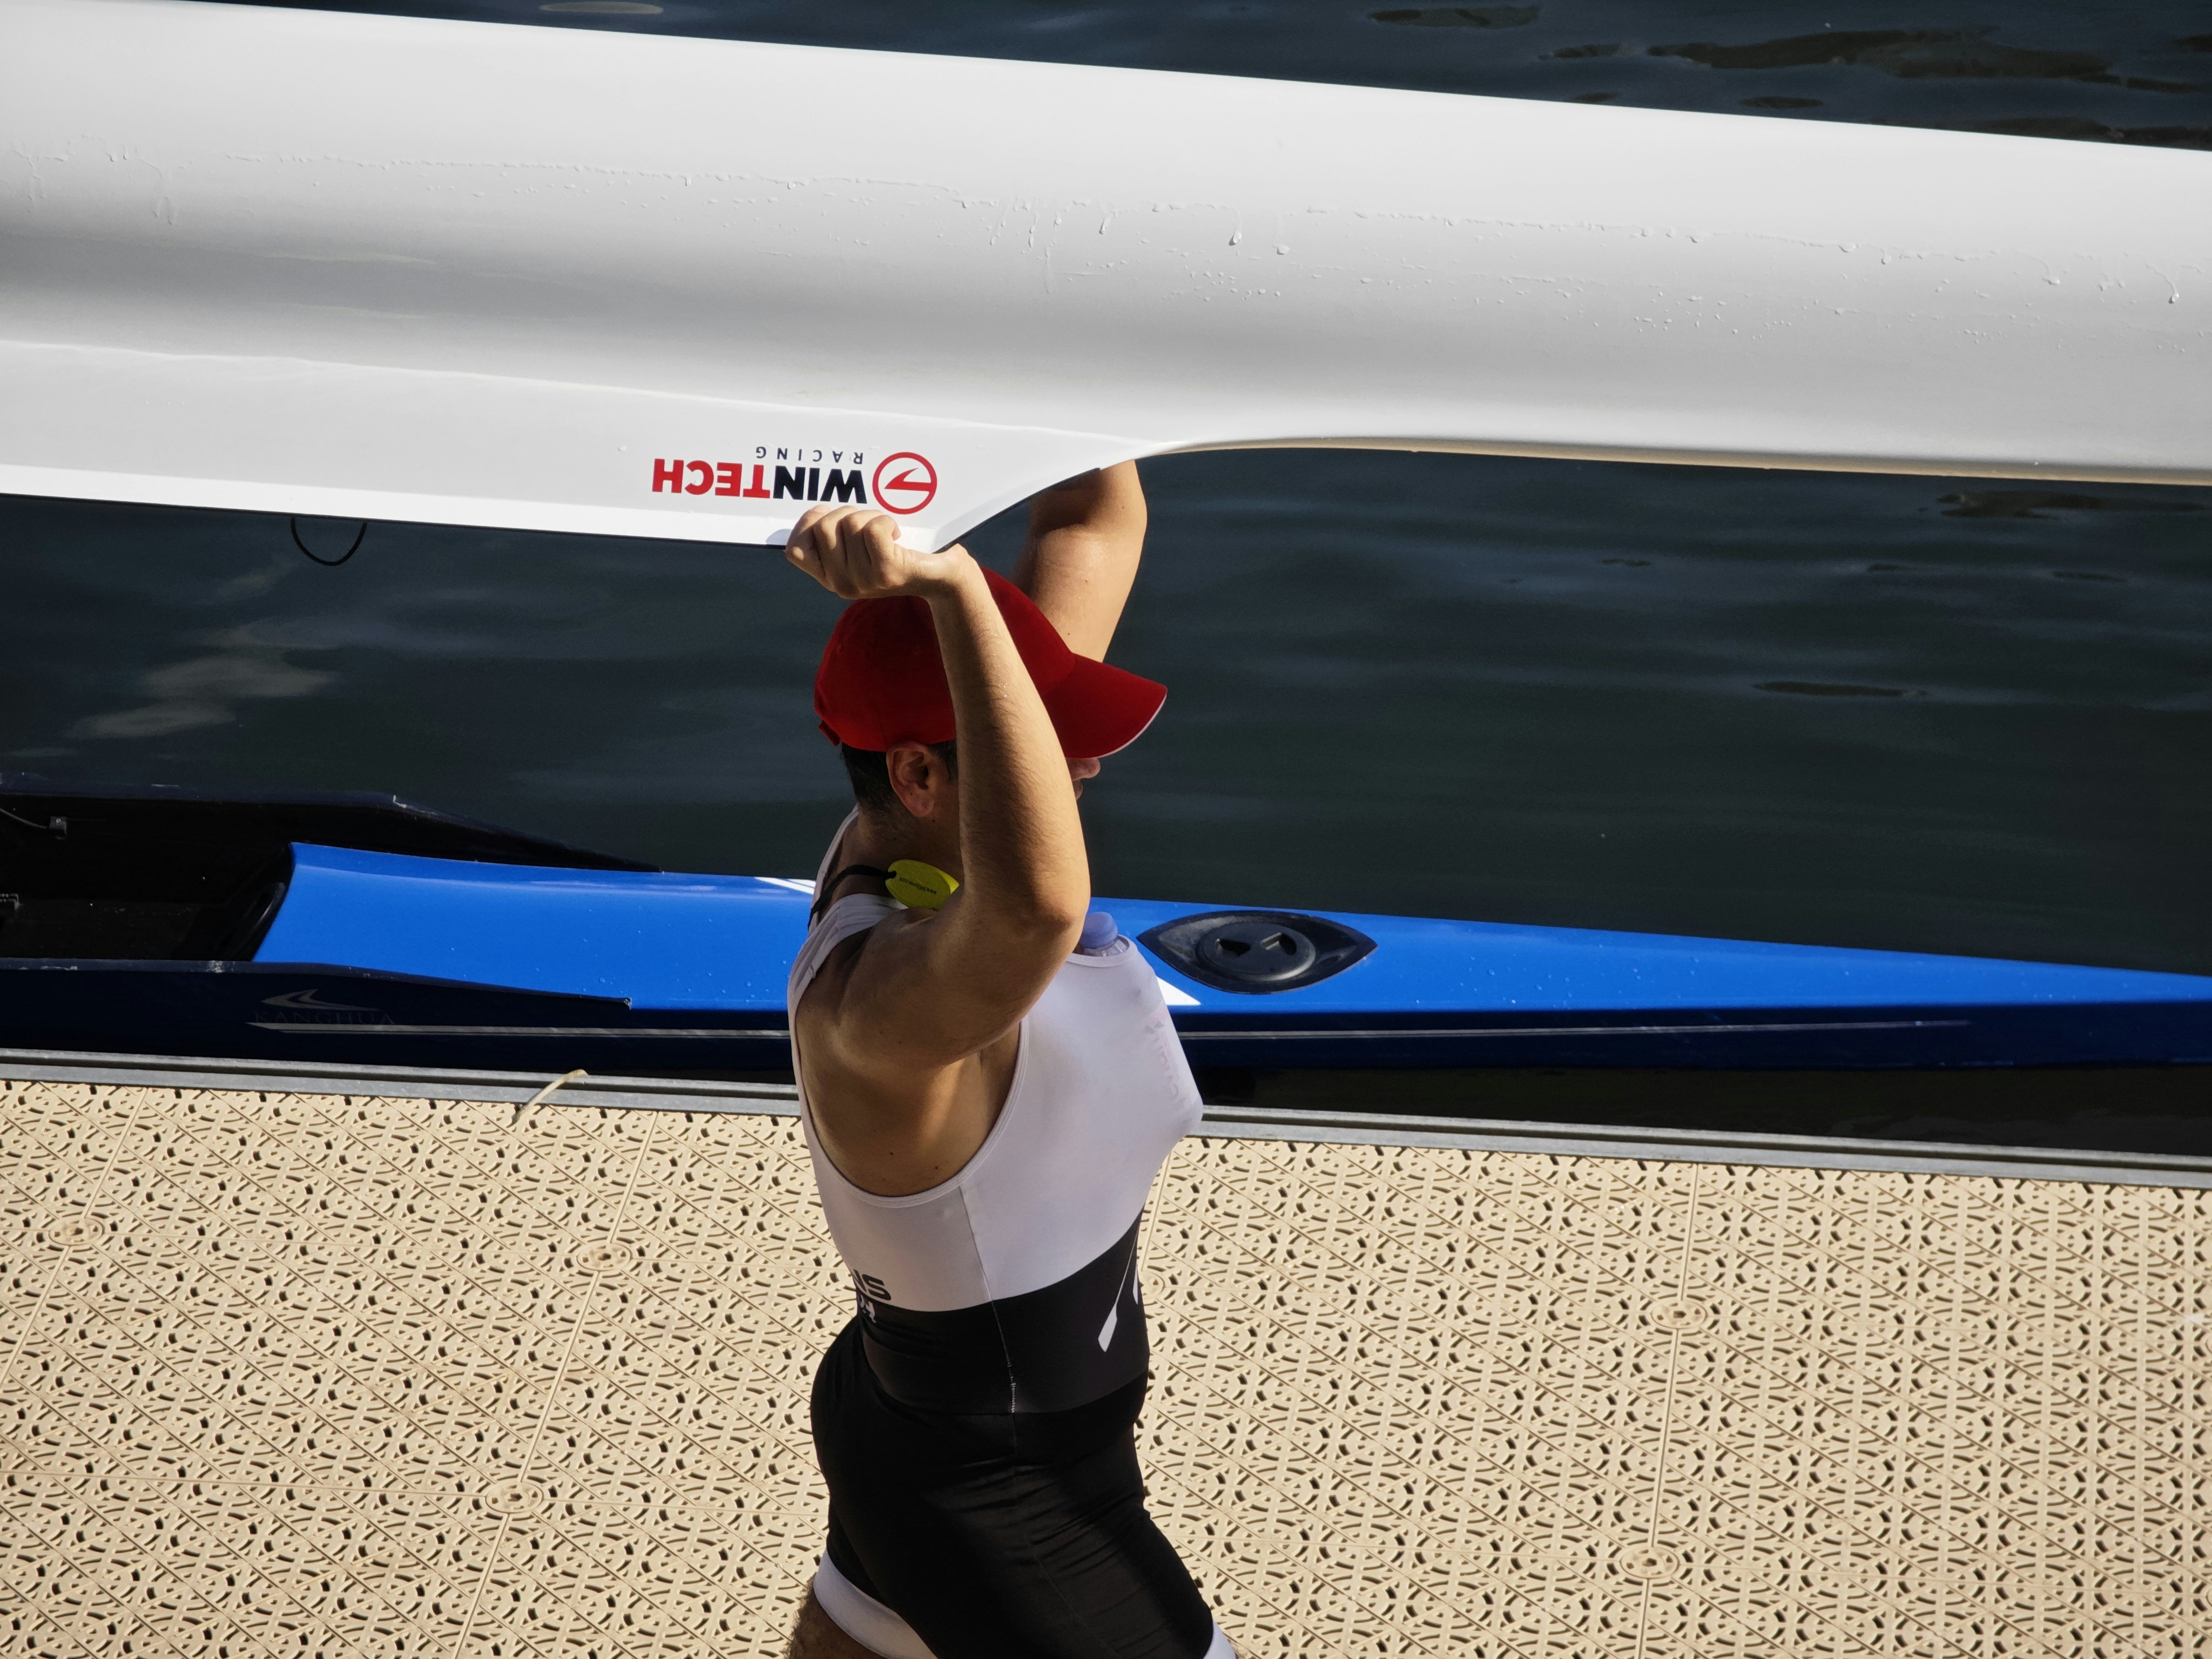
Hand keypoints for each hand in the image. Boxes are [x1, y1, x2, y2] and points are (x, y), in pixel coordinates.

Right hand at [785, 506, 973, 600]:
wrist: (942, 576)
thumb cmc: (901, 551)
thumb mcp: (860, 548)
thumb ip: (836, 536)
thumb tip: (814, 507)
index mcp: (830, 578)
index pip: (795, 550)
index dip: (806, 523)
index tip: (828, 512)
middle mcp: (842, 584)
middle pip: (823, 527)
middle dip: (846, 511)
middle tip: (867, 519)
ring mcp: (863, 581)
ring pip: (850, 524)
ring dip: (871, 515)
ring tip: (887, 529)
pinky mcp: (886, 572)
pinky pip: (872, 528)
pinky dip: (886, 520)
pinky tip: (897, 533)